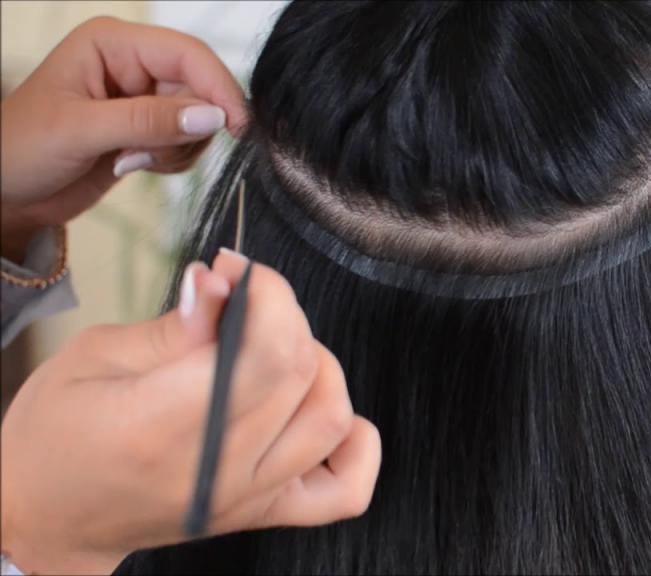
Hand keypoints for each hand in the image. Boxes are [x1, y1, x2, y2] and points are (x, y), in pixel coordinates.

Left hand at [0, 16, 246, 261]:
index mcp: (113, 44)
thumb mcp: (82, 131)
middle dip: (187, 129)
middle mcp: (133, 65)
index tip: (237, 128)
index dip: (218, 88)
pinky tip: (132, 166)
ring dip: (176, 150)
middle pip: (200, 89)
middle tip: (151, 156)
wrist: (5, 193)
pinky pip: (187, 142)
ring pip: (199, 120)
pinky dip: (172, 161)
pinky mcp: (147, 129)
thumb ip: (148, 122)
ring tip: (131, 161)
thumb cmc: (22, 149)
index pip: (188, 55)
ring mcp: (143, 98)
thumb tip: (213, 117)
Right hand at [0, 250, 381, 574]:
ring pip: (331, 417)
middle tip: (245, 299)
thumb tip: (225, 284)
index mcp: (163, 427)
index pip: (267, 351)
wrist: (49, 520)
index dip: (270, 295)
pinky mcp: (263, 513)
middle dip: (285, 316)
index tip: (240, 271)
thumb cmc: (56, 440)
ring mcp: (248, 498)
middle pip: (304, 374)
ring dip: (317, 367)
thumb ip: (174, 326)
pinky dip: (355, 445)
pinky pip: (346, 489)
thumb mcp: (92, 360)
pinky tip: (315, 411)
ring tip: (271, 352)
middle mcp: (217, 470)